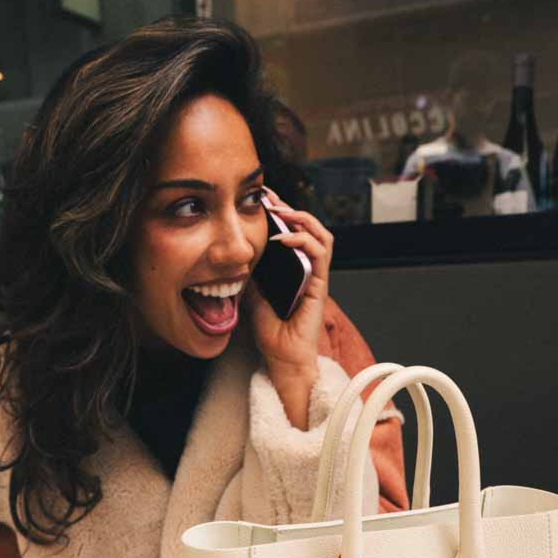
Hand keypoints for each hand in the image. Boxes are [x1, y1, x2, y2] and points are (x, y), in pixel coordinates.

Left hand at [243, 186, 332, 380]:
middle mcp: (309, 270)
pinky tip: (282, 238)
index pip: (293, 232)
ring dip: (300, 218)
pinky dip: (302, 239)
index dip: (281, 214)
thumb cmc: (271, 334)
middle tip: (269, 198)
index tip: (262, 200)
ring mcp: (316, 277)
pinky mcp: (320, 285)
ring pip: (321, 234)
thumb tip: (237, 255)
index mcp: (295, 270)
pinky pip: (319, 253)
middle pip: (308, 227)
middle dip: (289, 208)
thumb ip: (251, 275)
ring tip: (280, 212)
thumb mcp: (252, 296)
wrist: (282, 359)